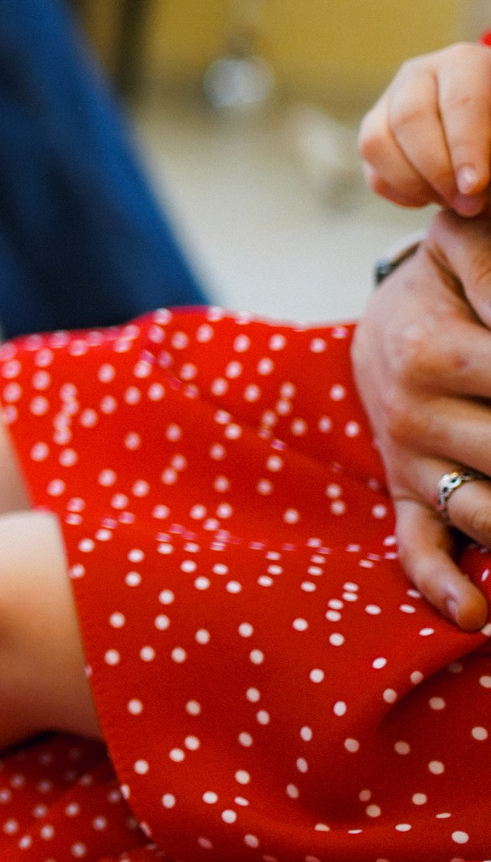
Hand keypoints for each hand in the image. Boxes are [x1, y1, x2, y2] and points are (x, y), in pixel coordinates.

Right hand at [353, 211, 490, 627]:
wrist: (381, 321)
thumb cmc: (445, 280)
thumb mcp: (466, 246)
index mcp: (434, 352)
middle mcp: (418, 414)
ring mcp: (412, 461)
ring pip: (485, 513)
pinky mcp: (407, 494)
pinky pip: (419, 548)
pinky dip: (444, 584)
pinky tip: (477, 615)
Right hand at [360, 42, 490, 214]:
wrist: (485, 127)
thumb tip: (473, 184)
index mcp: (465, 63)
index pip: (459, 102)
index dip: (465, 147)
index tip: (475, 187)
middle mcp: (419, 74)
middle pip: (409, 119)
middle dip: (436, 170)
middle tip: (466, 204)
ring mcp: (389, 101)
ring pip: (376, 143)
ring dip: (413, 183)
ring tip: (450, 203)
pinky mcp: (373, 131)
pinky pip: (371, 168)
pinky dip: (399, 192)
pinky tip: (430, 199)